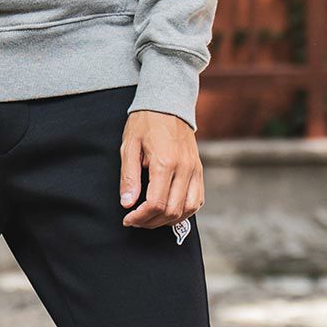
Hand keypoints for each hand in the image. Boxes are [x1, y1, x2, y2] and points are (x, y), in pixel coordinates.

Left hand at [119, 110, 202, 229]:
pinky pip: (197, 200)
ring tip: (151, 218)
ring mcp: (195, 170)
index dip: (141, 217)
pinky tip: (169, 211)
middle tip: (136, 220)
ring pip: (188, 209)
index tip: (128, 219)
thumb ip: (129, 177)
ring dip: (168, 220)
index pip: (156, 203)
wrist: (168, 104)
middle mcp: (184, 168)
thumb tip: (127, 203)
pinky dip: (185, 212)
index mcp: (165, 162)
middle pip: (172, 210)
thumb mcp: (129, 146)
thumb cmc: (145, 124)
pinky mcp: (199, 170)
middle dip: (151, 221)